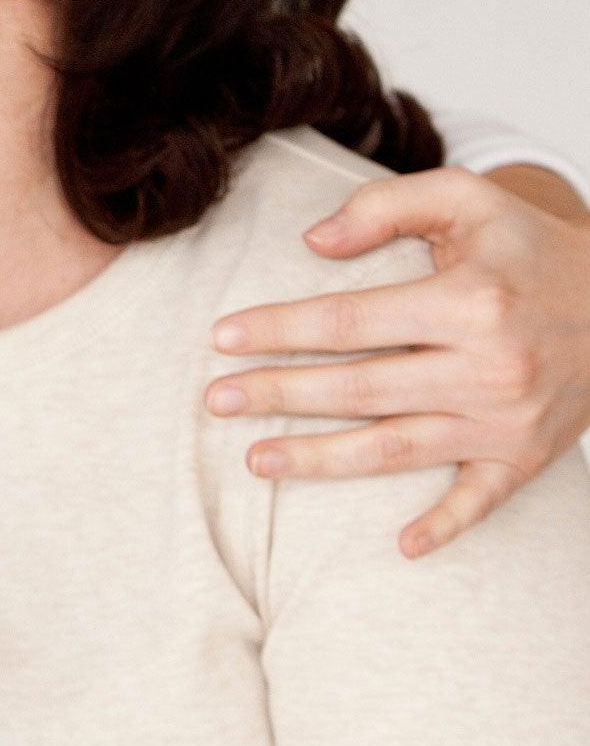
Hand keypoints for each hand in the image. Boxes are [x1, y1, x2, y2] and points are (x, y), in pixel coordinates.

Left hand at [206, 167, 589, 555]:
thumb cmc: (529, 249)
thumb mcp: (468, 200)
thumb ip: (385, 207)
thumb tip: (311, 242)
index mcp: (469, 302)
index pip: (348, 322)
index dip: (278, 330)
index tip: (221, 337)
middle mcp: (489, 367)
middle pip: (358, 390)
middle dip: (278, 396)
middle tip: (216, 400)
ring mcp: (508, 420)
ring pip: (394, 449)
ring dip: (320, 460)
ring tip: (256, 460)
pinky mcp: (527, 457)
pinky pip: (480, 501)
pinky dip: (445, 526)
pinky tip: (400, 545)